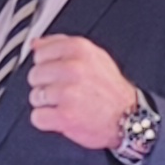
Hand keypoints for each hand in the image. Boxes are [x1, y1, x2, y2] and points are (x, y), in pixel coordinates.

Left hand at [28, 35, 141, 149]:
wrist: (129, 118)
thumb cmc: (111, 89)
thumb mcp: (93, 56)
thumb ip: (62, 45)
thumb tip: (36, 43)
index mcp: (79, 49)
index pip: (39, 52)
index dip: (46, 65)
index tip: (56, 72)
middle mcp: (73, 68)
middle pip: (34, 74)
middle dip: (45, 84)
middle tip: (63, 90)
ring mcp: (67, 93)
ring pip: (34, 96)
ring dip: (46, 103)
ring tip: (65, 103)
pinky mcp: (64, 116)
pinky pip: (37, 117)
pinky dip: (46, 120)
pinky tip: (61, 116)